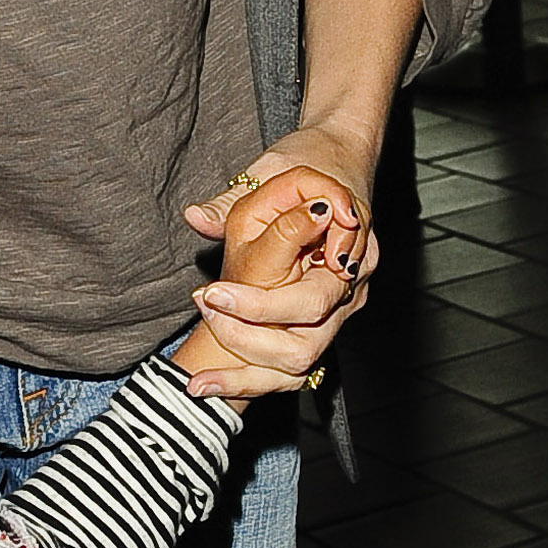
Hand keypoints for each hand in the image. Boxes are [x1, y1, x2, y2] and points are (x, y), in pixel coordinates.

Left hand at [178, 155, 377, 397]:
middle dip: (251, 328)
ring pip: (303, 358)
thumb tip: (196, 218)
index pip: (312, 290)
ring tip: (201, 378)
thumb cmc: (310, 161)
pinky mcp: (324, 322)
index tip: (212, 296)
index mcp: (347, 243)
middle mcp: (352, 280)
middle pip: (308, 328)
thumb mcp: (271, 166)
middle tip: (205, 310)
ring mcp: (342, 305)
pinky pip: (293, 365)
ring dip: (249, 368)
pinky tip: (209, 387)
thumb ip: (234, 200)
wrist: (341, 161)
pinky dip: (252, 379)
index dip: (260, 302)